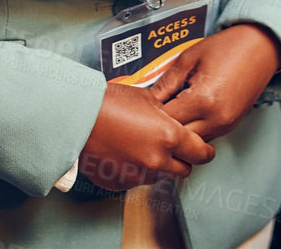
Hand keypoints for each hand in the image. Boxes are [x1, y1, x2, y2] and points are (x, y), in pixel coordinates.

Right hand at [78, 81, 216, 191]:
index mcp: (169, 137)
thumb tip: (171, 118)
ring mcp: (137, 175)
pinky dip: (133, 170)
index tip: (205, 150)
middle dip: (182, 159)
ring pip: (158, 175)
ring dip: (156, 164)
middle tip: (174, 148)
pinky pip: (135, 180)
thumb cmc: (108, 102)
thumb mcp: (146, 97)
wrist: (75, 117)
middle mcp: (157, 160)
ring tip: (139, 145)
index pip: (201, 153)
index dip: (205, 151)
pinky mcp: (119, 183)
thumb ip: (165, 112)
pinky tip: (123, 153)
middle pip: (184, 170)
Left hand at [146, 24, 280, 142]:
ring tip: (167, 114)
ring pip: (191, 142)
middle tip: (150, 114)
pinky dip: (192, 130)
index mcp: (203, 99)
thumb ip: (167, 81)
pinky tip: (184, 115)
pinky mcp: (230, 125)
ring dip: (178, 132)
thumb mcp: (190, 58)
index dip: (150, 115)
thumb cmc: (228, 47)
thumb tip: (148, 98)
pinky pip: (204, 136)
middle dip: (162, 128)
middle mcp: (215, 118)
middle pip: (178, 138)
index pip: (166, 120)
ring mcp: (225, 125)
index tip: (141, 108)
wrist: (262, 47)